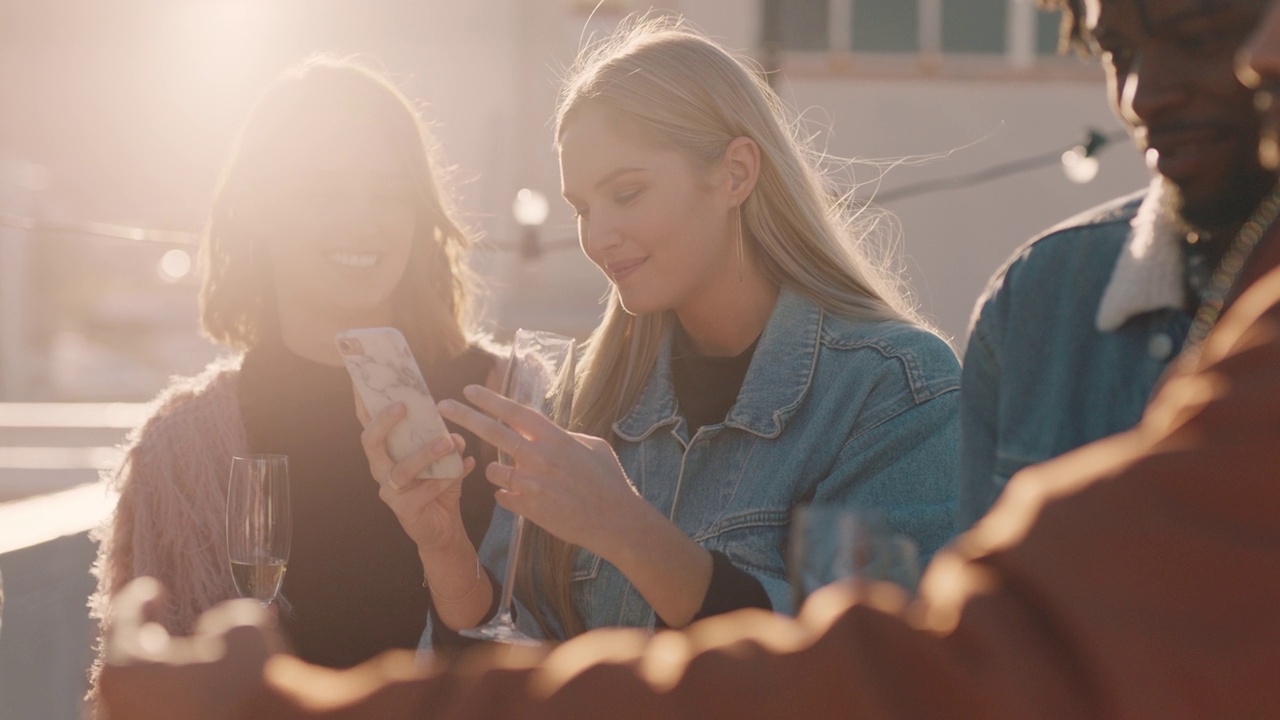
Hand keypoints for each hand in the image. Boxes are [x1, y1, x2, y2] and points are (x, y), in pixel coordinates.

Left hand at [99, 577, 279, 719]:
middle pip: (123, 662)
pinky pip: (151, 714)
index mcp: (125, 670)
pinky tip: (194, 695)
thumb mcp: (241, 628)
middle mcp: (114, 706)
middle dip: (144, 642)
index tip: (152, 589)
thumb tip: (211, 630)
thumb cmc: (248, 684)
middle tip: (157, 625)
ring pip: (136, 695)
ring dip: (155, 676)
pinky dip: (166, 701)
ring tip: (179, 663)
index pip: (123, 620)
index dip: (140, 599)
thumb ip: (218, 620)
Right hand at [357, 395, 476, 553]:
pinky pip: (423, 491)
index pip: (369, 423)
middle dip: (383, 422)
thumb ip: (448, 442)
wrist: (443, 527)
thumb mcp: (446, 458)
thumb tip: (455, 435)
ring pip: (400, 468)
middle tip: (402, 406)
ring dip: (425, 453)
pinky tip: (464, 468)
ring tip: (447, 441)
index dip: (363, 402)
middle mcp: (381, 468)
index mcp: (387, 451)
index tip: (361, 379)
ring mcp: (389, 491)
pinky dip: (446, 479)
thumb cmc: (439, 486)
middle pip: (370, 442)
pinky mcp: (403, 510)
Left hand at [438, 385, 652, 559]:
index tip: (469, 390)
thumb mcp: (594, 447)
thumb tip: (548, 432)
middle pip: (494, 433)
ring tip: (515, 476)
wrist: (616, 521)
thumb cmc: (609, 481)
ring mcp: (532, 484)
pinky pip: (503, 497)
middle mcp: (540, 457)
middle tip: (443, 405)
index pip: (516, 413)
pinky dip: (507, 495)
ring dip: (496, 470)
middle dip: (465, 417)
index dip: (490, 400)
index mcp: (556, 438)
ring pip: (493, 470)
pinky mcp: (530, 509)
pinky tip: (521, 497)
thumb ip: (566, 436)